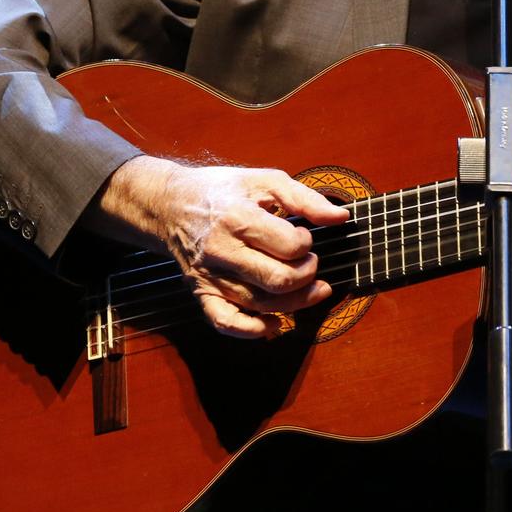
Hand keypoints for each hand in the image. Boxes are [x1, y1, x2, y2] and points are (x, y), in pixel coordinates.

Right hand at [94, 156, 351, 338]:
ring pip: (261, 305)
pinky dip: (253, 331)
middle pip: (278, 280)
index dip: (306, 244)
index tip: (304, 237)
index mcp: (237, 218)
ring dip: (295, 303)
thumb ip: (305, 199)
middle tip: (310, 263)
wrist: (171, 205)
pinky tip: (274, 324)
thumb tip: (340, 218)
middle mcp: (221, 251)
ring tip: (311, 290)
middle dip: (307, 274)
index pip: (288, 246)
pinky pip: (227, 323)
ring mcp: (210, 276)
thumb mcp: (264, 180)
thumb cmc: (222, 190)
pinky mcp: (202, 293)